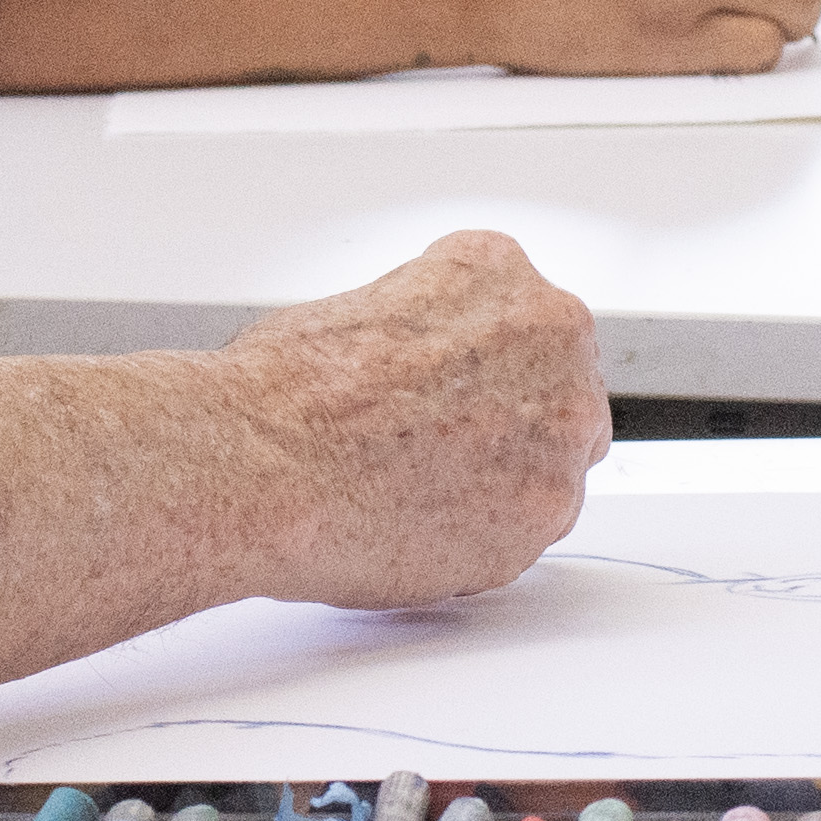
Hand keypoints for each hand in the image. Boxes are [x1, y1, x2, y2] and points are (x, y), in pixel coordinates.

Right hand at [207, 229, 603, 606]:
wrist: (261, 465)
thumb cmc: (285, 391)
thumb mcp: (365, 303)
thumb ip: (429, 331)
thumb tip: (424, 371)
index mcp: (506, 280)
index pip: (528, 326)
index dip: (483, 368)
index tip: (450, 392)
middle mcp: (555, 352)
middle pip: (559, 396)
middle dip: (507, 423)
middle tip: (432, 447)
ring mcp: (558, 443)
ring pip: (548, 472)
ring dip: (496, 485)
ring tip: (408, 492)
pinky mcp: (538, 524)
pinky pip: (520, 536)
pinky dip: (476, 540)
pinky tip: (411, 527)